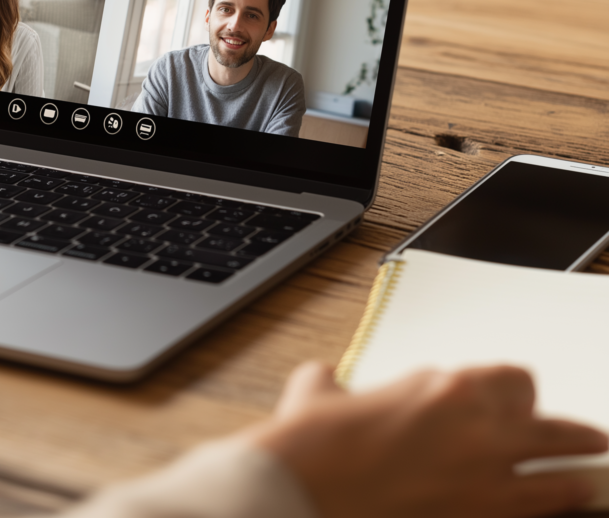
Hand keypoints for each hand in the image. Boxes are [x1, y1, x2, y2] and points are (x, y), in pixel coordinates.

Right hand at [249, 362, 606, 517]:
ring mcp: (486, 486)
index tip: (511, 401)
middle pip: (552, 427)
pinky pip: (536, 517)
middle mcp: (479, 432)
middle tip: (591, 438)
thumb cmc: (314, 441)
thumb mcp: (318, 390)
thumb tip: (327, 382)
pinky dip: (551, 512)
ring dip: (579, 477)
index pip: (512, 380)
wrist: (305, 492)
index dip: (514, 391)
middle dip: (573, 433)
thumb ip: (335, 382)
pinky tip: (562, 510)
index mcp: (446, 388)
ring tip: (594, 477)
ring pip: (562, 481)